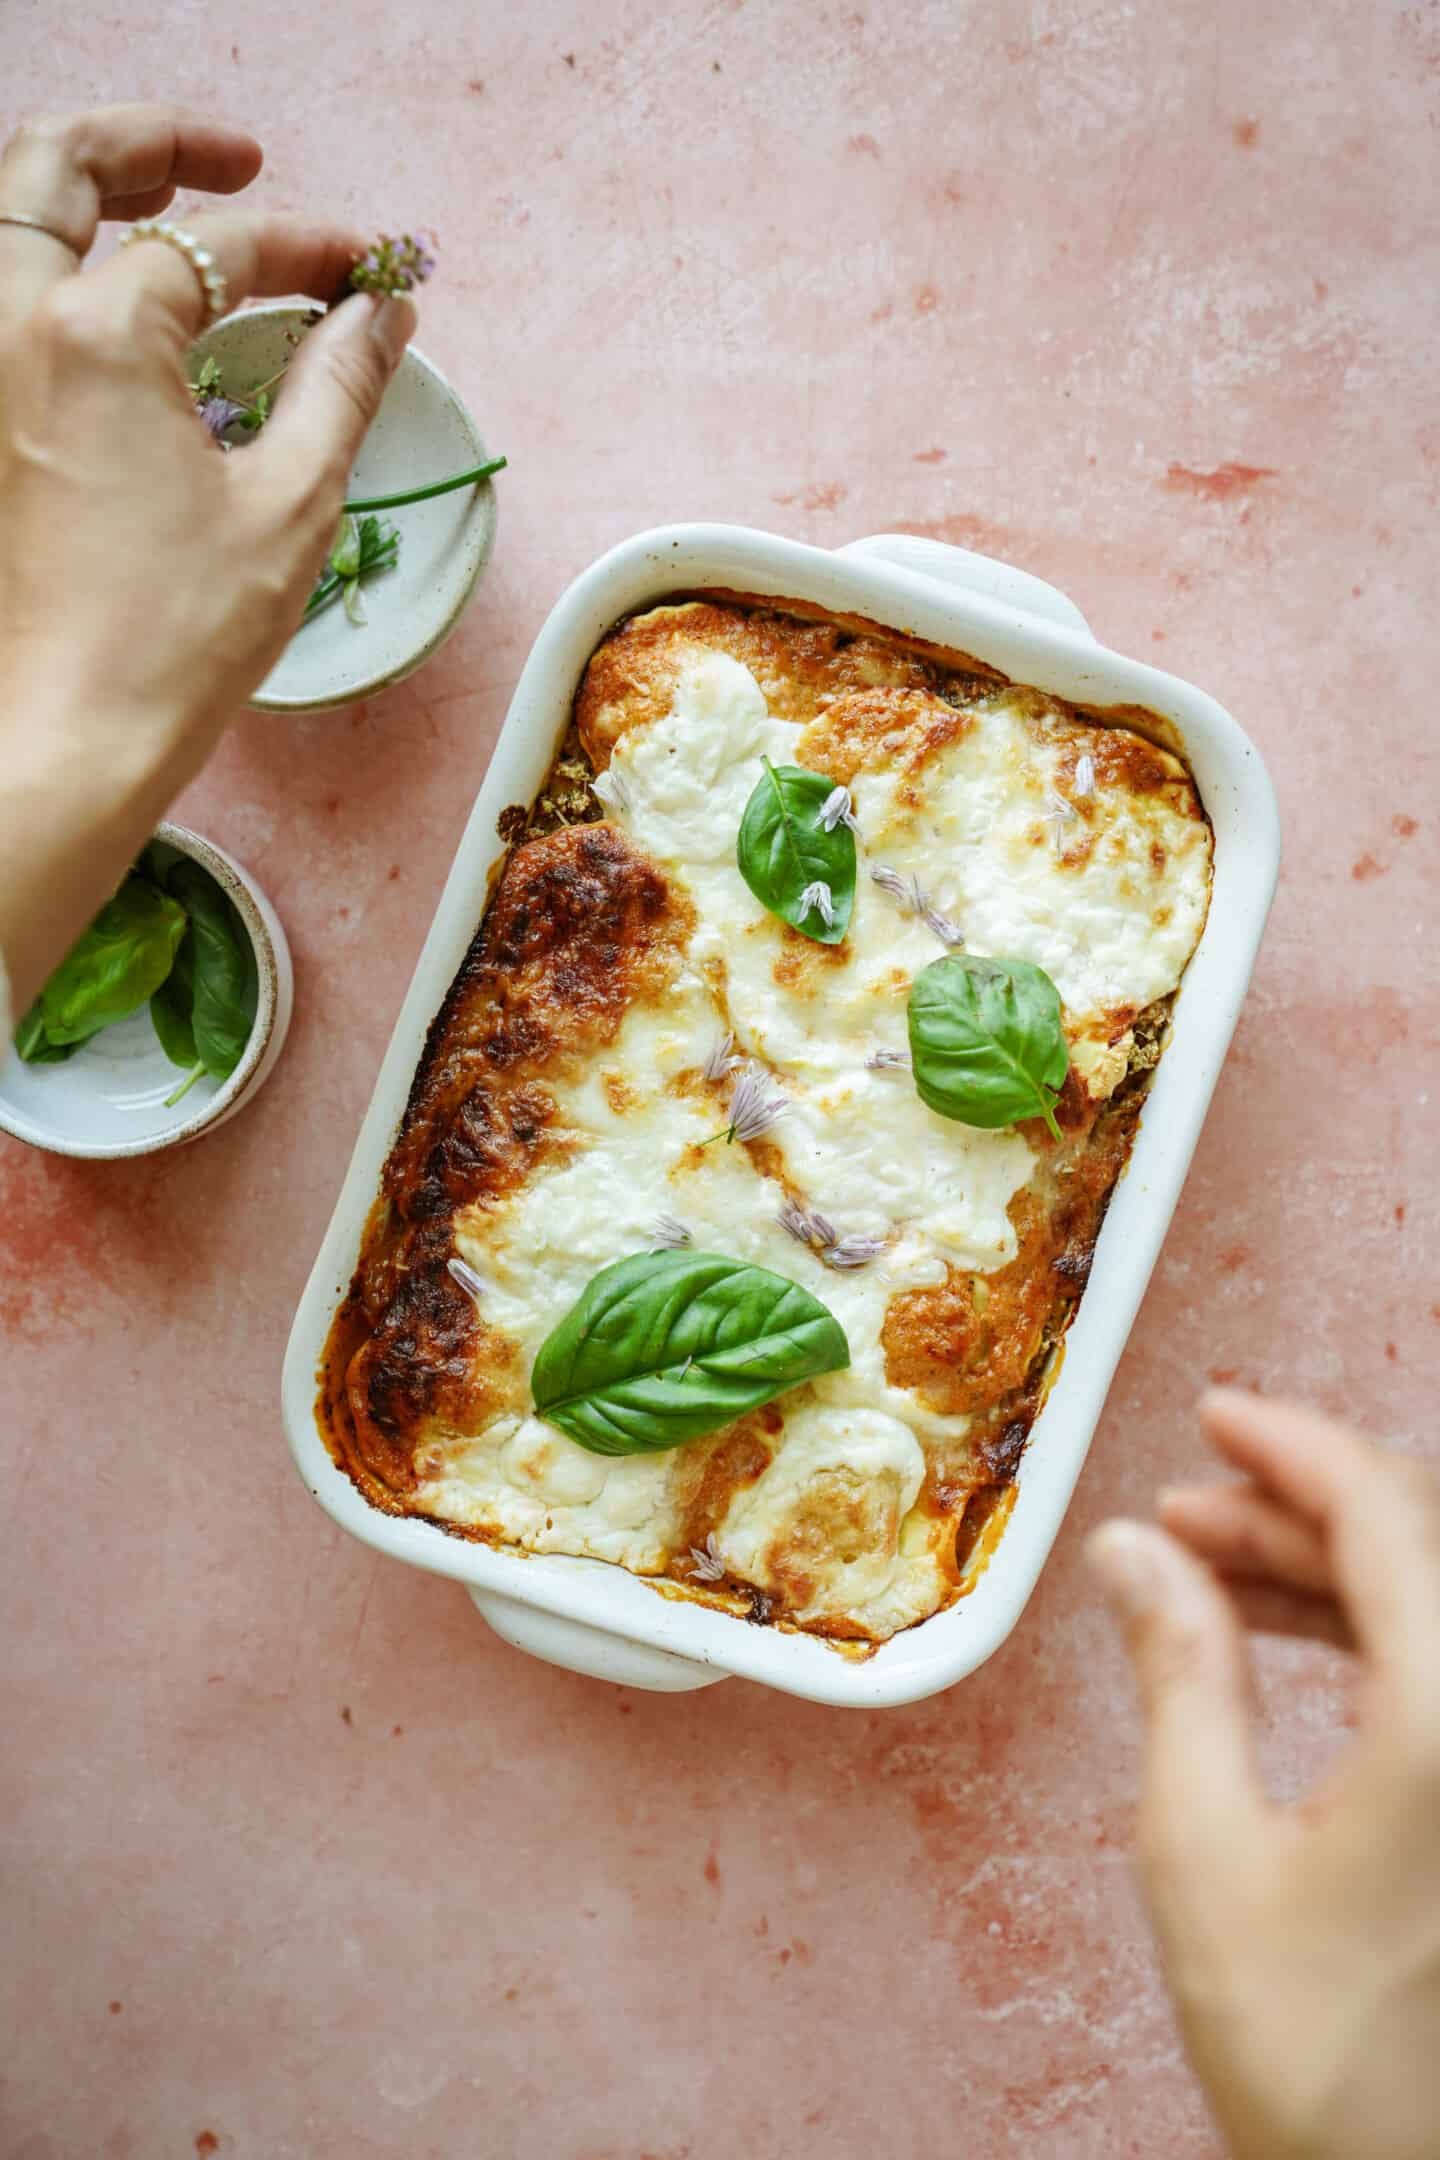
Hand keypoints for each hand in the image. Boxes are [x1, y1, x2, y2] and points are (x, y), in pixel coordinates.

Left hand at [0, 103, 416, 1010]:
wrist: (70, 737)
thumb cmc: (176, 637)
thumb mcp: (288, 505)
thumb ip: (337, 387)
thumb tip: (378, 316)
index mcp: (93, 336)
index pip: (213, 246)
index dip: (306, 247)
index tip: (368, 272)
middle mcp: (12, 329)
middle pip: (57, 165)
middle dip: (153, 147)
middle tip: (236, 164)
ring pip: (10, 219)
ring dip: (88, 192)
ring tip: (171, 208)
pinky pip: (10, 302)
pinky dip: (62, 268)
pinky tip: (128, 306)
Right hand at [1089, 1392, 1439, 2159]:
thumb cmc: (1318, 2057)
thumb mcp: (1205, 1853)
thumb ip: (1178, 1675)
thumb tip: (1136, 1554)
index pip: (1387, 1517)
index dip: (1294, 1445)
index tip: (1218, 1414)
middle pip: (1419, 1546)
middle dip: (1295, 1506)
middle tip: (1187, 1503)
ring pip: (1429, 1599)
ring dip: (1324, 1566)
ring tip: (1202, 1566)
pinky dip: (1366, 1629)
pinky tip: (1277, 1631)